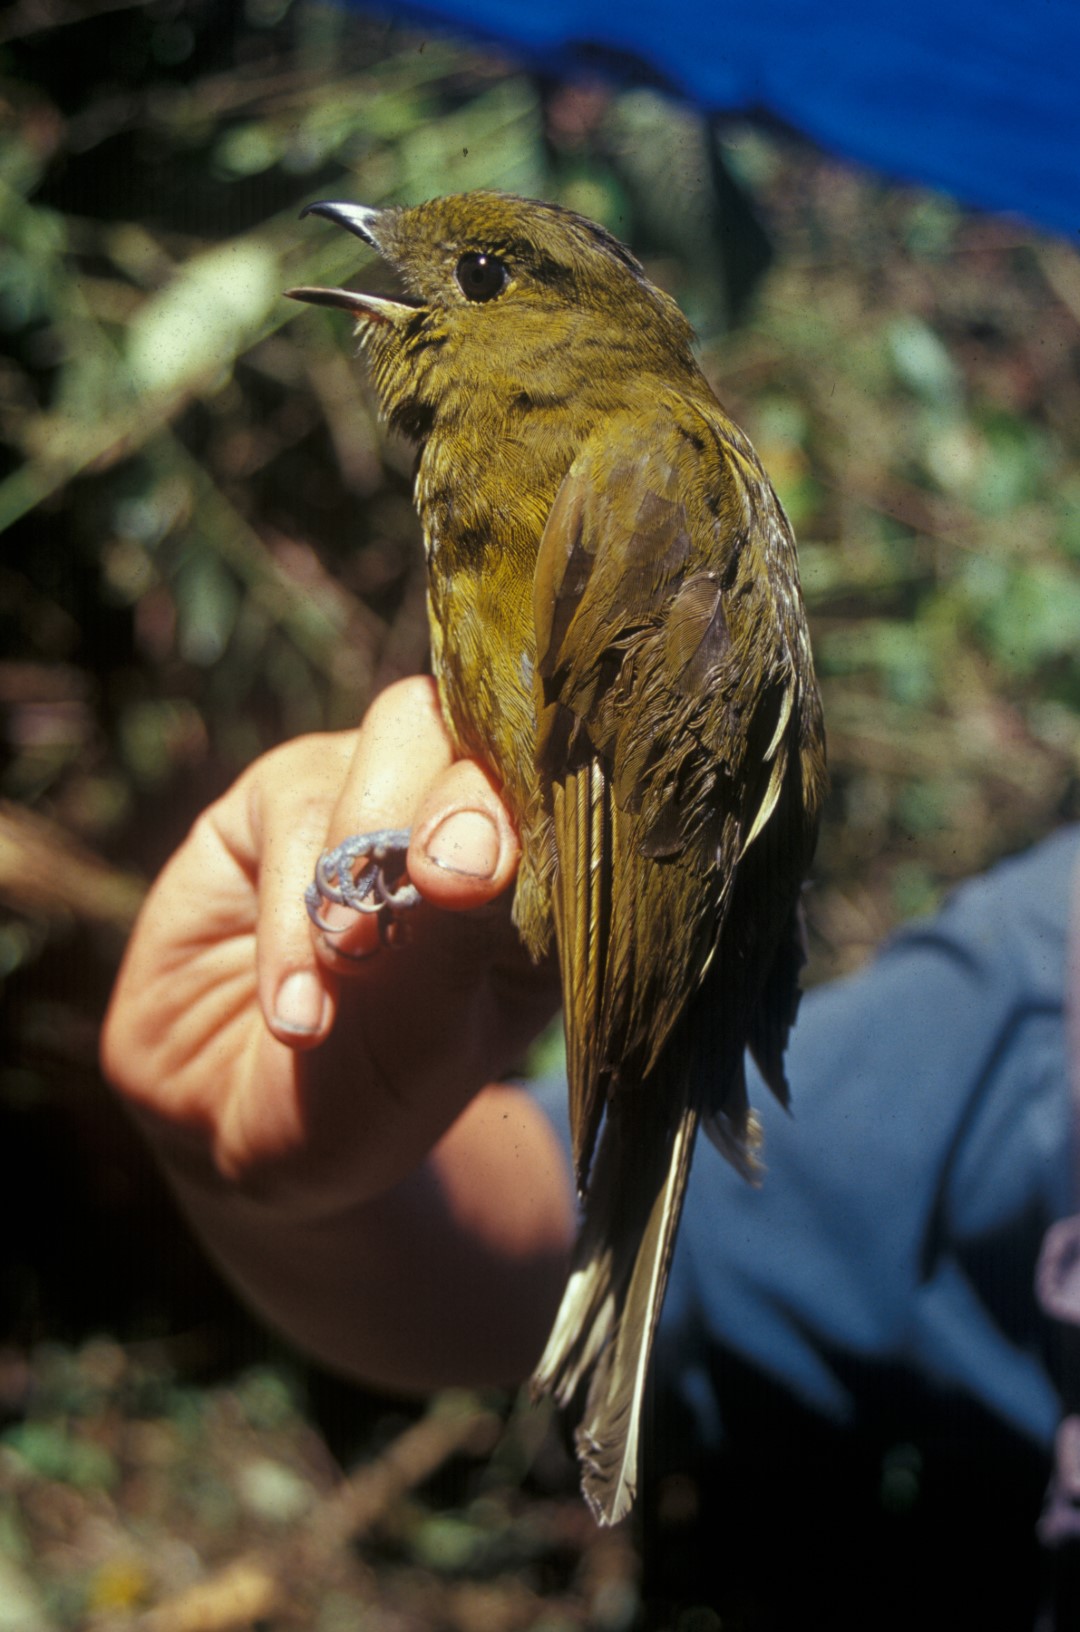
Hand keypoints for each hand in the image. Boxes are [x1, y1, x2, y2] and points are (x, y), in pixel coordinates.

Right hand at [101, 680, 571, 1388]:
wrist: (243, 1132)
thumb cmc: (370, 1091)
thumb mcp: (430, 1033)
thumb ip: (455, 928)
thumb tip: (468, 842)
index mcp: (541, 866)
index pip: (567, 781)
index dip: (539, 800)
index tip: (495, 874)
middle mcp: (465, 807)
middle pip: (485, 727)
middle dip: (462, 800)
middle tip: (439, 884)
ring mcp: (372, 789)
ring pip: (397, 736)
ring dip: (368, 857)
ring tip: (346, 966)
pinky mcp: (276, 802)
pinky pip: (294, 802)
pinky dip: (294, 910)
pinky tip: (297, 1010)